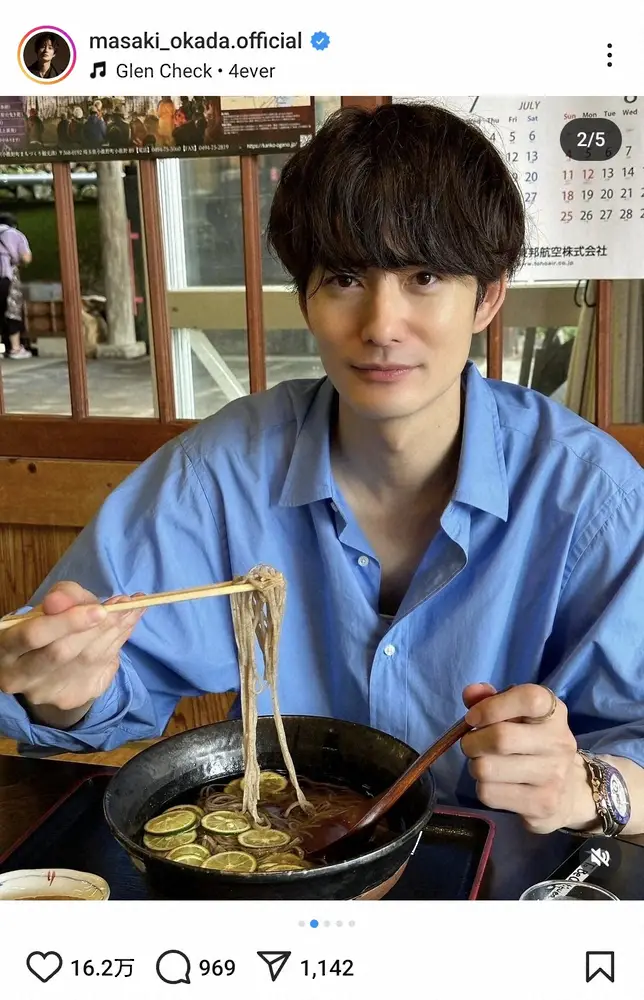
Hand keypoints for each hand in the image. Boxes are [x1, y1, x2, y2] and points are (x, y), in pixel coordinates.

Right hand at [0, 581, 144, 715]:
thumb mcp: (50, 606)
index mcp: (6, 649)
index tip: (99, 609)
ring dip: (116, 631)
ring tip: (133, 608)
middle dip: (98, 627)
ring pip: (87, 661)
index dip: (66, 622)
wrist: (48, 664)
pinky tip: (129, 624)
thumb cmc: (47, 626)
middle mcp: (20, 677)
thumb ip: (62, 597)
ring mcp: (46, 692)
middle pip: (62, 652)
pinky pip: (102, 669)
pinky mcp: (71, 698)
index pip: (32, 636)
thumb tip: (61, 599)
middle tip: (125, 605)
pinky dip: (120, 642)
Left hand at [460, 682, 580, 833]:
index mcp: (554, 713)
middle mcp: (559, 742)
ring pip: (487, 769)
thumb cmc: (532, 743)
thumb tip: (470, 693)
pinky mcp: (542, 805)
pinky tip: (497, 784)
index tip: (473, 717)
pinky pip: (489, 794)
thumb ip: (490, 699)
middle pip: (500, 738)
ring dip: (475, 766)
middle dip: (472, 741)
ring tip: (486, 764)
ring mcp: (553, 776)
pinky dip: (483, 788)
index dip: (492, 706)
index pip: (529, 698)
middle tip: (472, 744)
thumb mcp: (516, 715)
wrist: (569, 791)